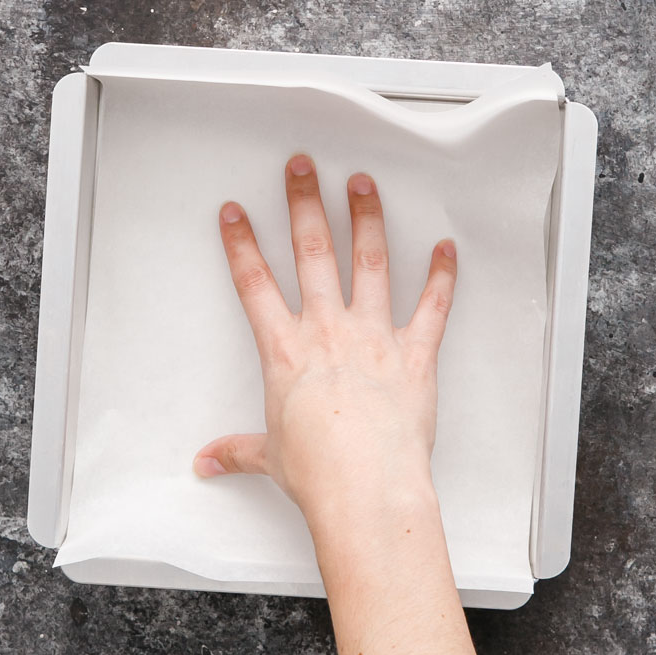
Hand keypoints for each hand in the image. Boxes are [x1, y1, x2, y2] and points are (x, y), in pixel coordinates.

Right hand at [192, 154, 457, 529]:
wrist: (365, 486)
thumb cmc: (320, 472)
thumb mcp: (269, 456)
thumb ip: (238, 451)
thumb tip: (209, 461)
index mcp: (285, 351)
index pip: (254, 284)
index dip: (241, 243)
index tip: (235, 213)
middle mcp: (328, 332)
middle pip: (312, 253)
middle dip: (306, 203)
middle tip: (303, 168)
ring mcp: (374, 338)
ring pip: (369, 263)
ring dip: (367, 220)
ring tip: (364, 185)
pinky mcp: (415, 356)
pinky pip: (433, 308)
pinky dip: (442, 277)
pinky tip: (446, 250)